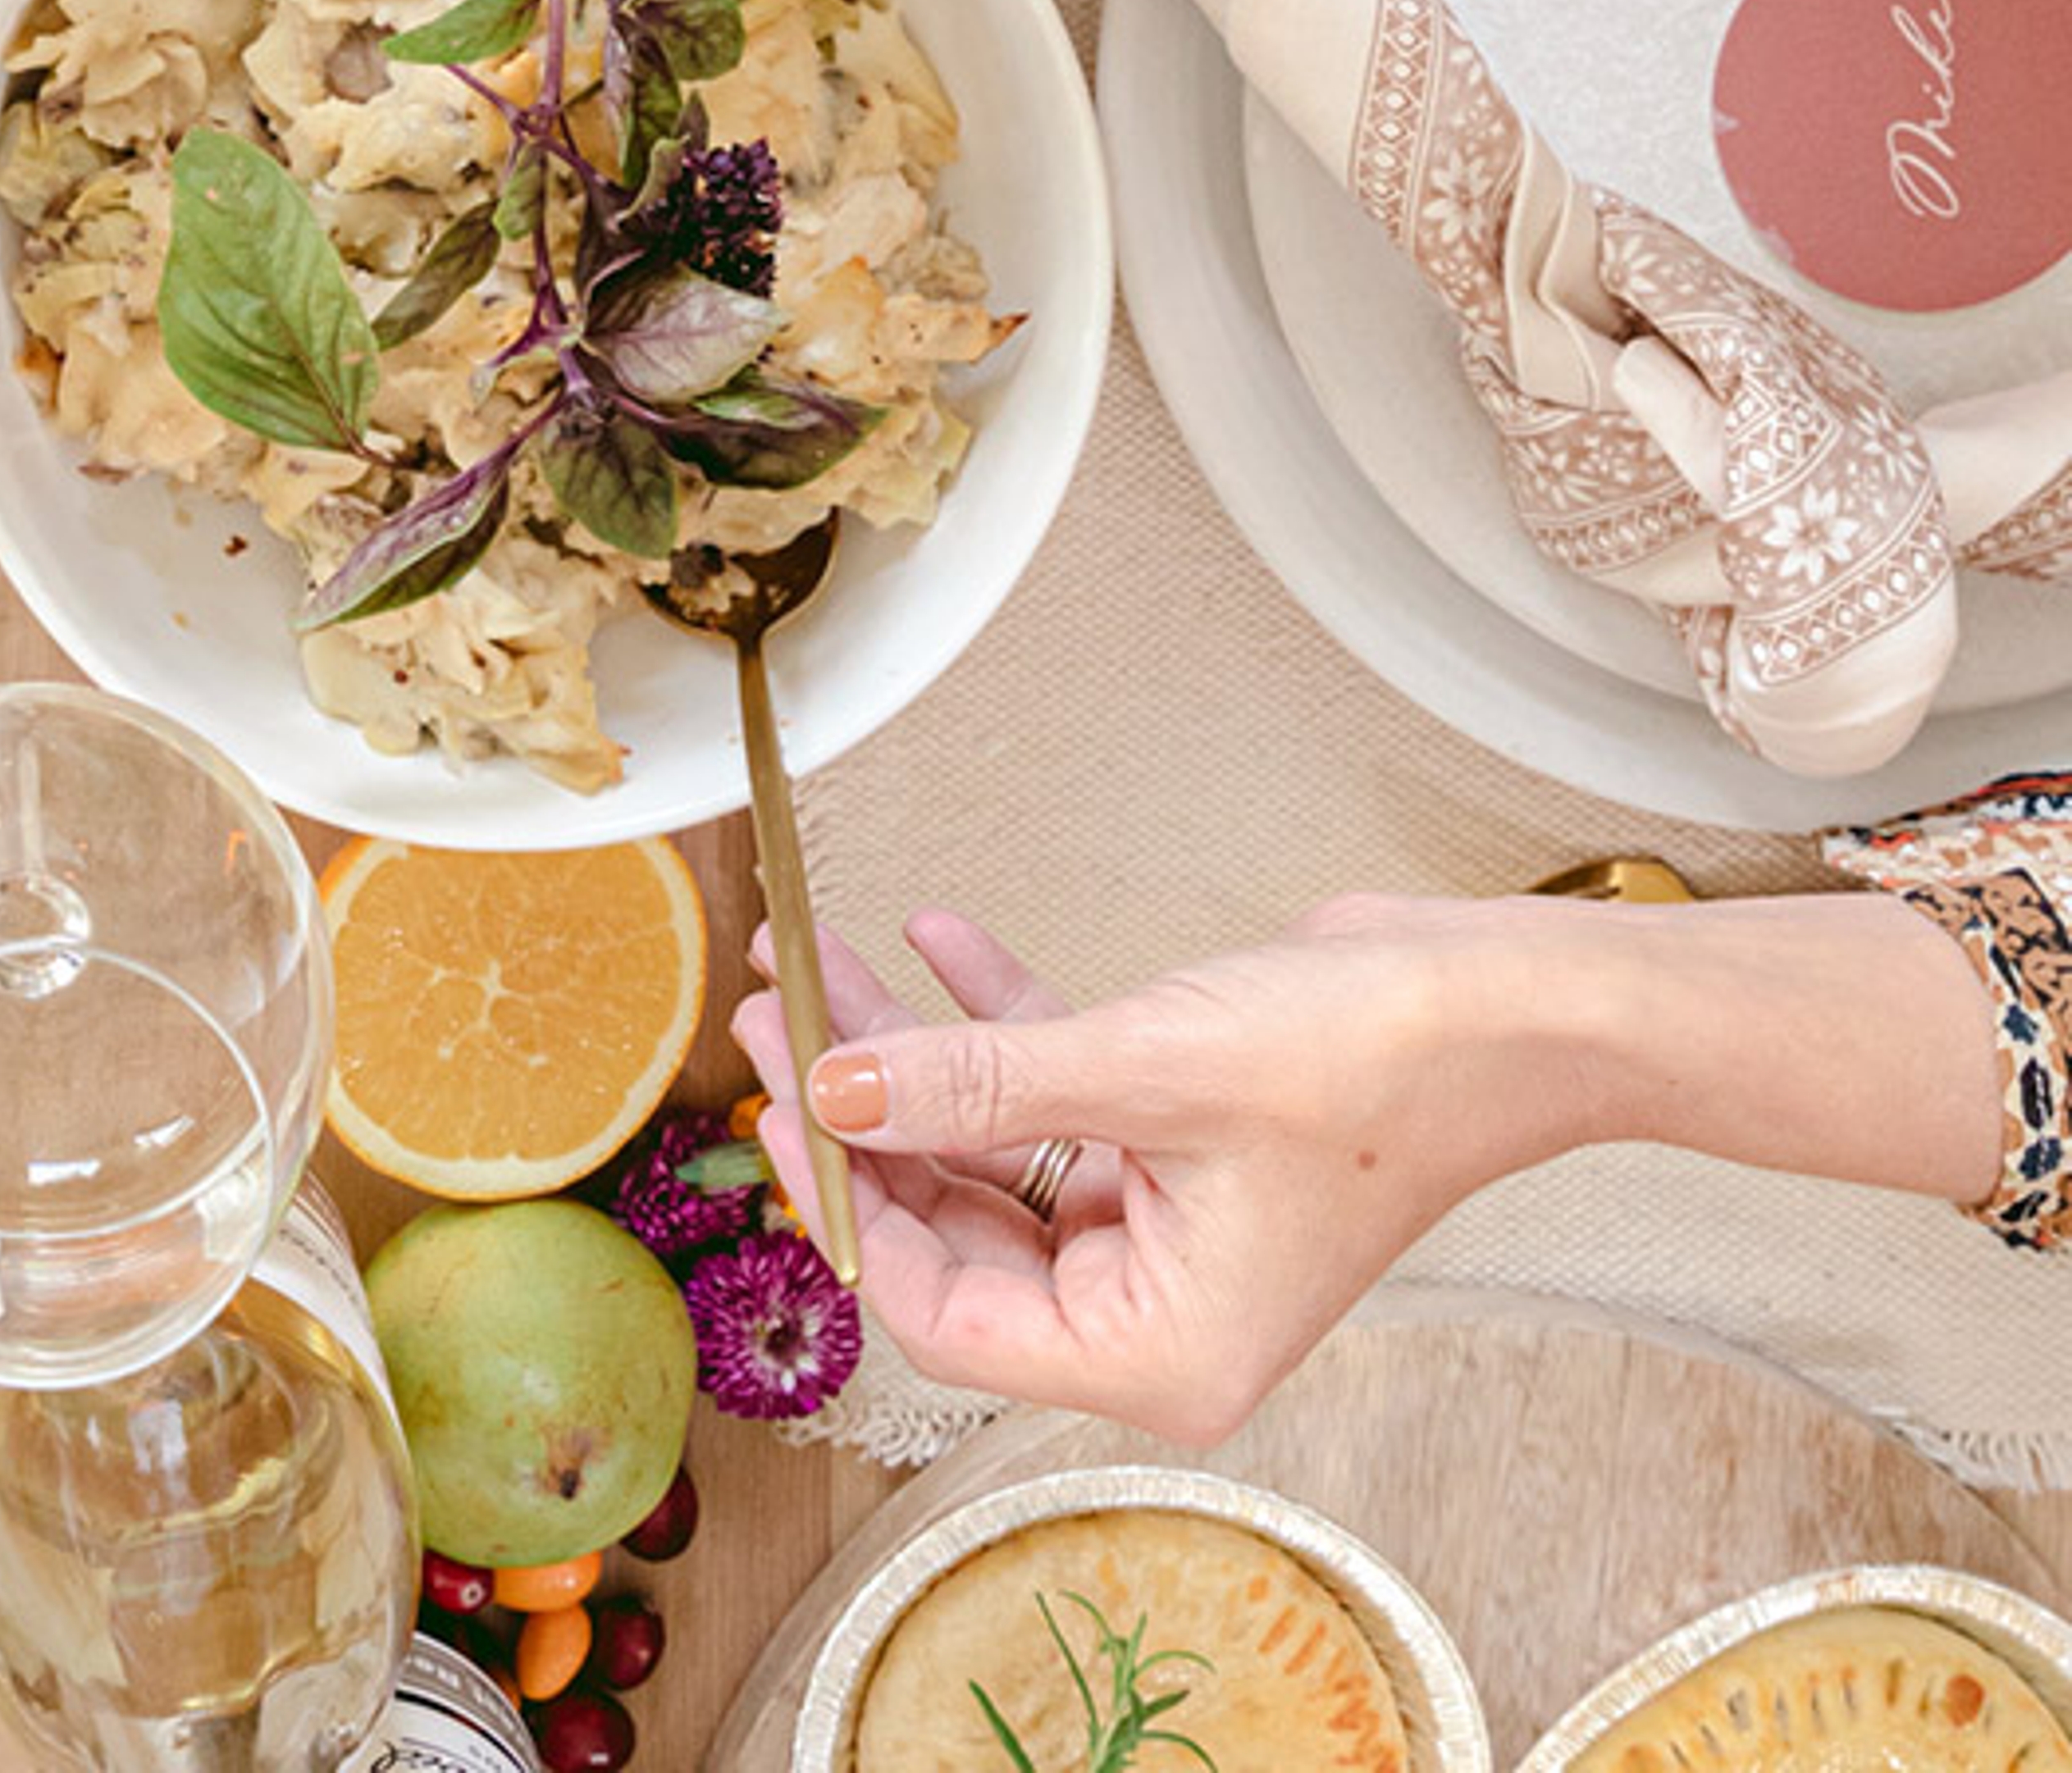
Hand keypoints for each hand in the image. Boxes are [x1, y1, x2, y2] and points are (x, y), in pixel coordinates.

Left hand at [734, 889, 2000, 1443]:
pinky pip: (1051, 1097)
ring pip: (988, 1148)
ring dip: (910, 1054)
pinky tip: (934, 944)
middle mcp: (1152, 1307)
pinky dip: (994, 1022)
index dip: (848, 1203)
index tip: (779, 1097)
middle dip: (860, 1112)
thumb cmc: (1378, 1060)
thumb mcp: (1145, 1069)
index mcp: (1153, 1350)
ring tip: (818, 962)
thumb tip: (831, 1092)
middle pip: (951, 1227)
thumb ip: (977, 1087)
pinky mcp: (1177, 1144)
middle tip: (776, 1011)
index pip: (940, 1307)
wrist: (1517, 1000)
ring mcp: (1165, 1226)